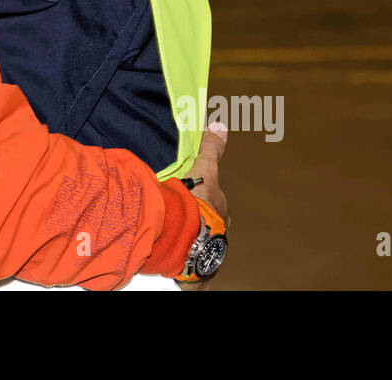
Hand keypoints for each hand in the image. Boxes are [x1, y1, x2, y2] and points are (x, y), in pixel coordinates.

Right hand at [177, 122, 227, 290]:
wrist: (186, 234)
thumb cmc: (197, 203)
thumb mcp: (204, 169)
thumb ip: (211, 149)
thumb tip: (220, 125)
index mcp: (221, 210)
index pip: (213, 203)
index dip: (203, 199)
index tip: (191, 198)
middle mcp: (219, 232)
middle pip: (207, 222)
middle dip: (196, 219)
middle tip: (179, 214)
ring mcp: (209, 248)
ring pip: (198, 240)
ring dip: (187, 236)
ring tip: (171, 232)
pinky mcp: (197, 266)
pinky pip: (189, 259)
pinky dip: (181, 254)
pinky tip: (170, 251)